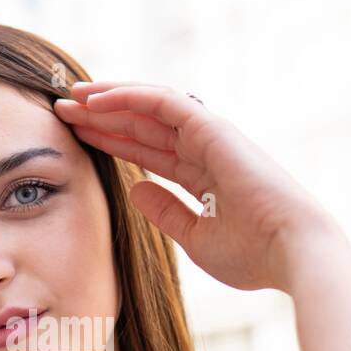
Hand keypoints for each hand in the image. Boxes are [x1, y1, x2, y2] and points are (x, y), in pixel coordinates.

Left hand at [53, 81, 341, 292]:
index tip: (76, 138)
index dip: (111, 142)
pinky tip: (95, 98)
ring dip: (107, 99)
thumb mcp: (196, 238)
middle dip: (100, 117)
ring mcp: (209, 136)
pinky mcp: (211, 127)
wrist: (290, 253)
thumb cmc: (253, 255)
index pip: (148, 151)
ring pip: (148, 107)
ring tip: (70, 97)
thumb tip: (134, 189)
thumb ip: (165, 212)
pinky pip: (162, 101)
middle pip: (142, 125)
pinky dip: (127, 95)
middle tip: (60, 111)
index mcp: (204, 176)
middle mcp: (205, 149)